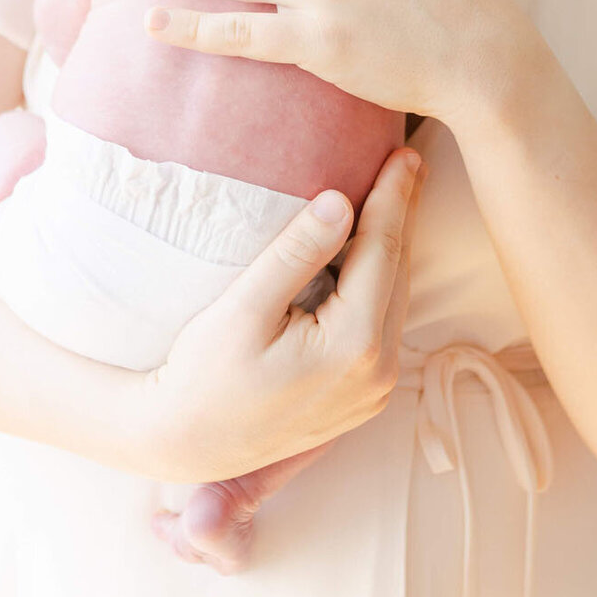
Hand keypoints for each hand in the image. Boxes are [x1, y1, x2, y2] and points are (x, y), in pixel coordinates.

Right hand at [141, 145, 424, 482]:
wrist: (185, 444)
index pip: (383, 250)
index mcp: (354, 345)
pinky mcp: (363, 398)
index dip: (394, 196)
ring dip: (396, 246)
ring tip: (399, 195)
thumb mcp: (243, 308)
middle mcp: (378, 373)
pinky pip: (385, 323)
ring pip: (396, 298)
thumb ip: (295, 253)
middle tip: (412, 160)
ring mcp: (374, 391)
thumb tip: (341, 201)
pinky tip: (376, 252)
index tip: (405, 152)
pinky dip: (383, 281)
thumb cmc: (203, 375)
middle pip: (399, 272)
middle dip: (404, 213)